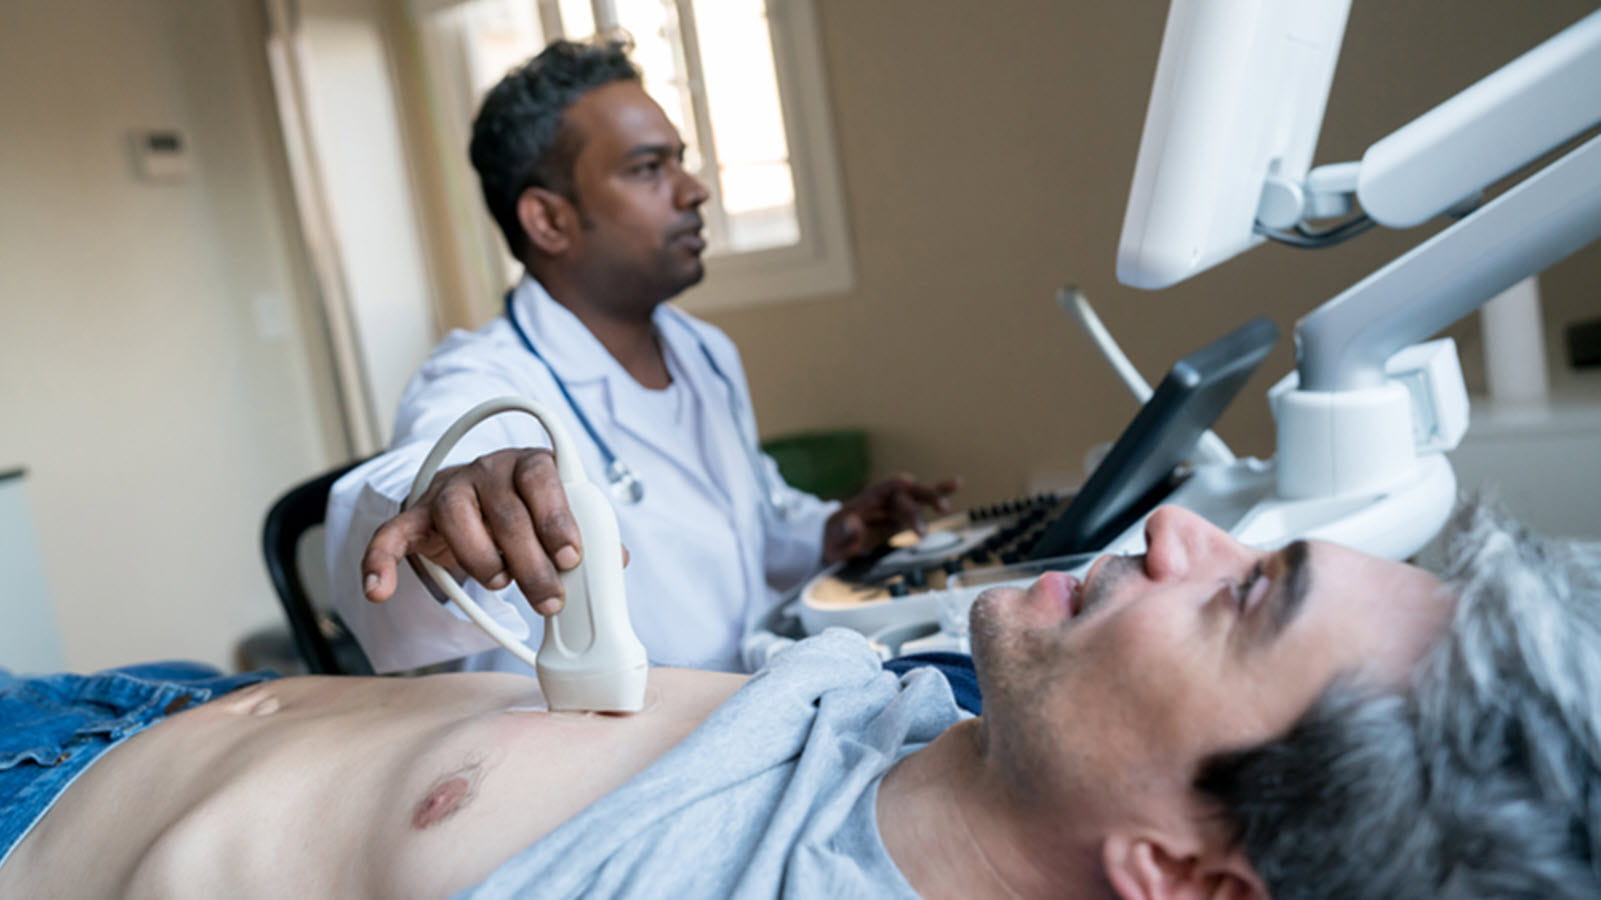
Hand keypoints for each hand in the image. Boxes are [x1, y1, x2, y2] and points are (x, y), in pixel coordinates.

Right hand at [362, 447, 583, 614]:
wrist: (476, 499)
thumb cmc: (528, 511)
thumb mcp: (559, 516)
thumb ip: (586, 534)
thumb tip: (614, 561)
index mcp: (530, 464)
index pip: (542, 479)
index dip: (557, 519)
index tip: (571, 558)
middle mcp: (488, 470)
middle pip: (507, 513)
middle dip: (531, 564)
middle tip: (549, 600)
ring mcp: (448, 491)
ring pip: (458, 520)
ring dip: (482, 561)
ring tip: (499, 583)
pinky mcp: (416, 516)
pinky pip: (391, 534)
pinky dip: (380, 562)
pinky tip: (380, 591)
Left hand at [822, 474, 962, 562]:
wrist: (834, 540)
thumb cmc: (833, 540)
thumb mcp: (833, 540)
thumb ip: (846, 533)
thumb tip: (855, 522)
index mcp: (865, 501)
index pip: (880, 489)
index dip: (893, 484)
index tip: (906, 482)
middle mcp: (883, 500)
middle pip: (902, 497)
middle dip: (914, 508)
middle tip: (923, 527)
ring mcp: (895, 506)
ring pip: (916, 499)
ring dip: (931, 500)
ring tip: (945, 507)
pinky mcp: (904, 516)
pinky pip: (923, 505)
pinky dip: (940, 493)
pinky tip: (957, 483)